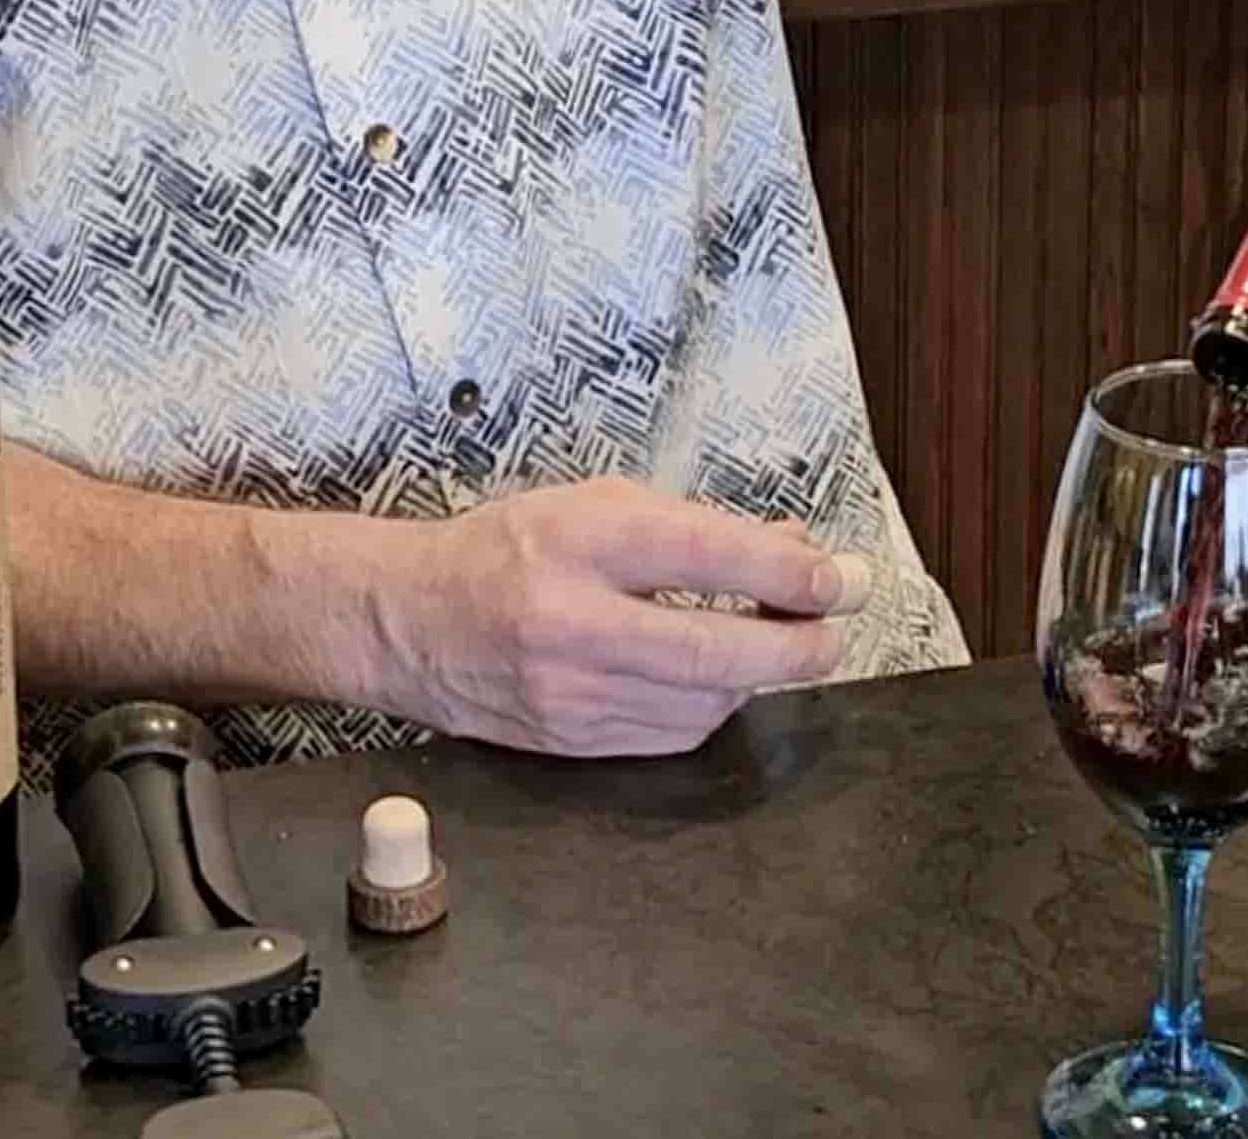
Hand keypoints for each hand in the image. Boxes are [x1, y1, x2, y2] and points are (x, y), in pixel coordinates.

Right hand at [357, 478, 871, 757]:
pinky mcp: (571, 741)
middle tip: (835, 629)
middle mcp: (572, 621)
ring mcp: (570, 693)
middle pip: (716, 650)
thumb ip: (694, 526)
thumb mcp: (596, 506)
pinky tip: (717, 677)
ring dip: (757, 675)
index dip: (789, 572)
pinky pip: (674, 734)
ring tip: (775, 641)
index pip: (707, 555)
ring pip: (704, 701)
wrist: (407, 621)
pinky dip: (713, 706)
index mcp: (579, 541)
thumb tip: (790, 549)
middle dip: (797, 645)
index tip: (840, 578)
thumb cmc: (506, 549)